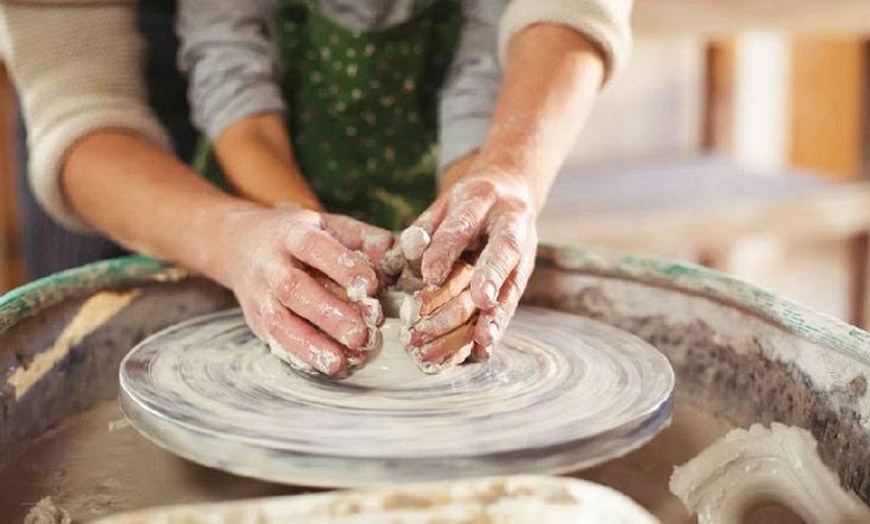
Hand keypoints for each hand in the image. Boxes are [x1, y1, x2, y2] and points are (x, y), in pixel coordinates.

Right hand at [215, 204, 381, 375]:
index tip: (370, 285)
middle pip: (294, 289)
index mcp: (291, 233)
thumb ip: (362, 237)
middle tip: (360, 335)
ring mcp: (259, 295)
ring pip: (279, 321)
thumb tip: (393, 250)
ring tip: (341, 362)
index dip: (341, 265)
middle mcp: (270, 264)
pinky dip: (299, 356)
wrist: (239, 243)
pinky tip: (324, 367)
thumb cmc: (299, 237)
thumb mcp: (327, 224)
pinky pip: (273, 341)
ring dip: (310, 345)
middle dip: (328, 314)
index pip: (313, 246)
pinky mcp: (255, 320)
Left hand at [401, 169, 537, 364]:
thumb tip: (411, 252)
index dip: (449, 249)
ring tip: (483, 340)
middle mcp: (511, 227)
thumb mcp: (443, 205)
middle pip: (502, 254)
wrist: (510, 195)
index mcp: (485, 200)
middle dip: (489, 280)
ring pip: (512, 285)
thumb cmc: (467, 205)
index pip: (465, 223)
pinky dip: (498, 327)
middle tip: (478, 304)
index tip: (430, 275)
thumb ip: (425, 228)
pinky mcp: (521, 278)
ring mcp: (522, 254)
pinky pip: (510, 303)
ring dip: (497, 314)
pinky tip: (485, 350)